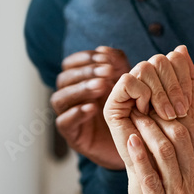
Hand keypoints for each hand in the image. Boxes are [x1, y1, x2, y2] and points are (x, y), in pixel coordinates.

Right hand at [51, 46, 129, 169]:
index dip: (85, 58)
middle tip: (107, 72)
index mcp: (79, 82)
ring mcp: (68, 116)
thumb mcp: (125, 84)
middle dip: (85, 73)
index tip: (104, 58)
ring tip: (102, 87)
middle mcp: (70, 97)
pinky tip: (92, 108)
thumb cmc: (128, 110)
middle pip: (64, 79)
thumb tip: (105, 49)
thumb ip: (117, 64)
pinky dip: (76, 114)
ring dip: (80, 89)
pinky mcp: (72, 136)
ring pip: (60, 98)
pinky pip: (64, 122)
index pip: (70, 64)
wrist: (133, 144)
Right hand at [103, 45, 193, 171]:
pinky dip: (142, 94)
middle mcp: (142, 83)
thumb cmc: (178, 143)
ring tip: (168, 115)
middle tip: (180, 111)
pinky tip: (146, 112)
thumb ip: (189, 80)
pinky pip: (127, 81)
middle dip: (174, 85)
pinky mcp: (113, 104)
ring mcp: (127, 92)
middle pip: (159, 60)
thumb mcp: (190, 109)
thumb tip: (181, 48)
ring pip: (144, 67)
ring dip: (160, 92)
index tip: (189, 102)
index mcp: (161, 80)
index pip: (174, 58)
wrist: (162, 170)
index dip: (184, 75)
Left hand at [127, 109, 193, 193]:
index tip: (165, 102)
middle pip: (179, 135)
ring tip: (136, 115)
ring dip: (148, 129)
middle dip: (162, 115)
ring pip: (163, 151)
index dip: (179, 114)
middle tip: (147, 101)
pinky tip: (130, 141)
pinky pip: (149, 178)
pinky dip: (139, 156)